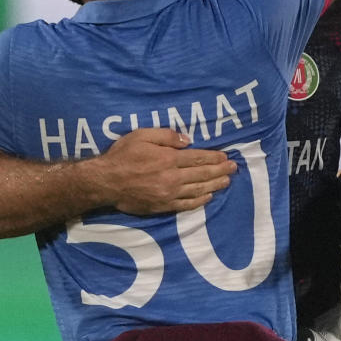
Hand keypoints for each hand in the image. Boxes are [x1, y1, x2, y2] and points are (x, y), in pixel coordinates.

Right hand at [99, 128, 236, 214]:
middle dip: (220, 171)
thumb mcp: (142, 135)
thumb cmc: (123, 155)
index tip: (226, 156)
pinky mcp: (163, 206)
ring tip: (226, 182)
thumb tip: (188, 140)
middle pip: (202, 174)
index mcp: (169, 158)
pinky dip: (199, 201)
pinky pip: (186, 204)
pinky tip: (208, 197)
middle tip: (234, 169)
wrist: (106, 182)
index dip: (214, 158)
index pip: (198, 158)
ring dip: (215, 186)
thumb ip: (166, 136)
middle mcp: (173, 177)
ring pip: (198, 190)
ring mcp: (169, 194)